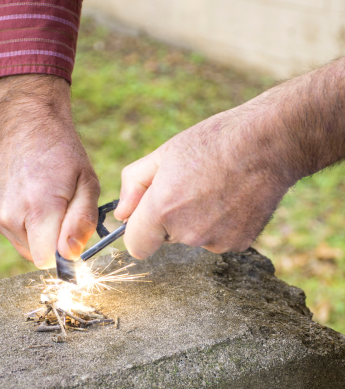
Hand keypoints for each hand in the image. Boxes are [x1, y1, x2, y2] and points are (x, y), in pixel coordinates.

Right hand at [0, 75, 99, 268]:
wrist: (29, 126)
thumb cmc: (64, 153)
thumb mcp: (88, 183)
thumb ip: (82, 221)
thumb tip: (71, 254)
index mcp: (39, 208)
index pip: (49, 261)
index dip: (67, 254)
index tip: (76, 236)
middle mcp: (13, 217)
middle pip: (42, 257)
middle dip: (58, 244)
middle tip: (67, 211)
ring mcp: (1, 218)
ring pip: (31, 250)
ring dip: (46, 237)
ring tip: (53, 204)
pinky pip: (21, 240)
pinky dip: (34, 231)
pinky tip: (40, 204)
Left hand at [114, 97, 295, 258]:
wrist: (267, 142)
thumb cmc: (213, 142)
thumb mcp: (163, 154)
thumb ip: (134, 186)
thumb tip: (122, 215)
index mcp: (162, 210)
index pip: (136, 246)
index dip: (140, 232)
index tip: (148, 217)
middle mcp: (187, 233)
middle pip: (166, 239)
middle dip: (170, 219)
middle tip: (190, 187)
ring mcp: (215, 241)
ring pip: (194, 238)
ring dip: (198, 221)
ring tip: (215, 189)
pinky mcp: (239, 243)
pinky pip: (218, 239)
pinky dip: (222, 224)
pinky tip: (232, 199)